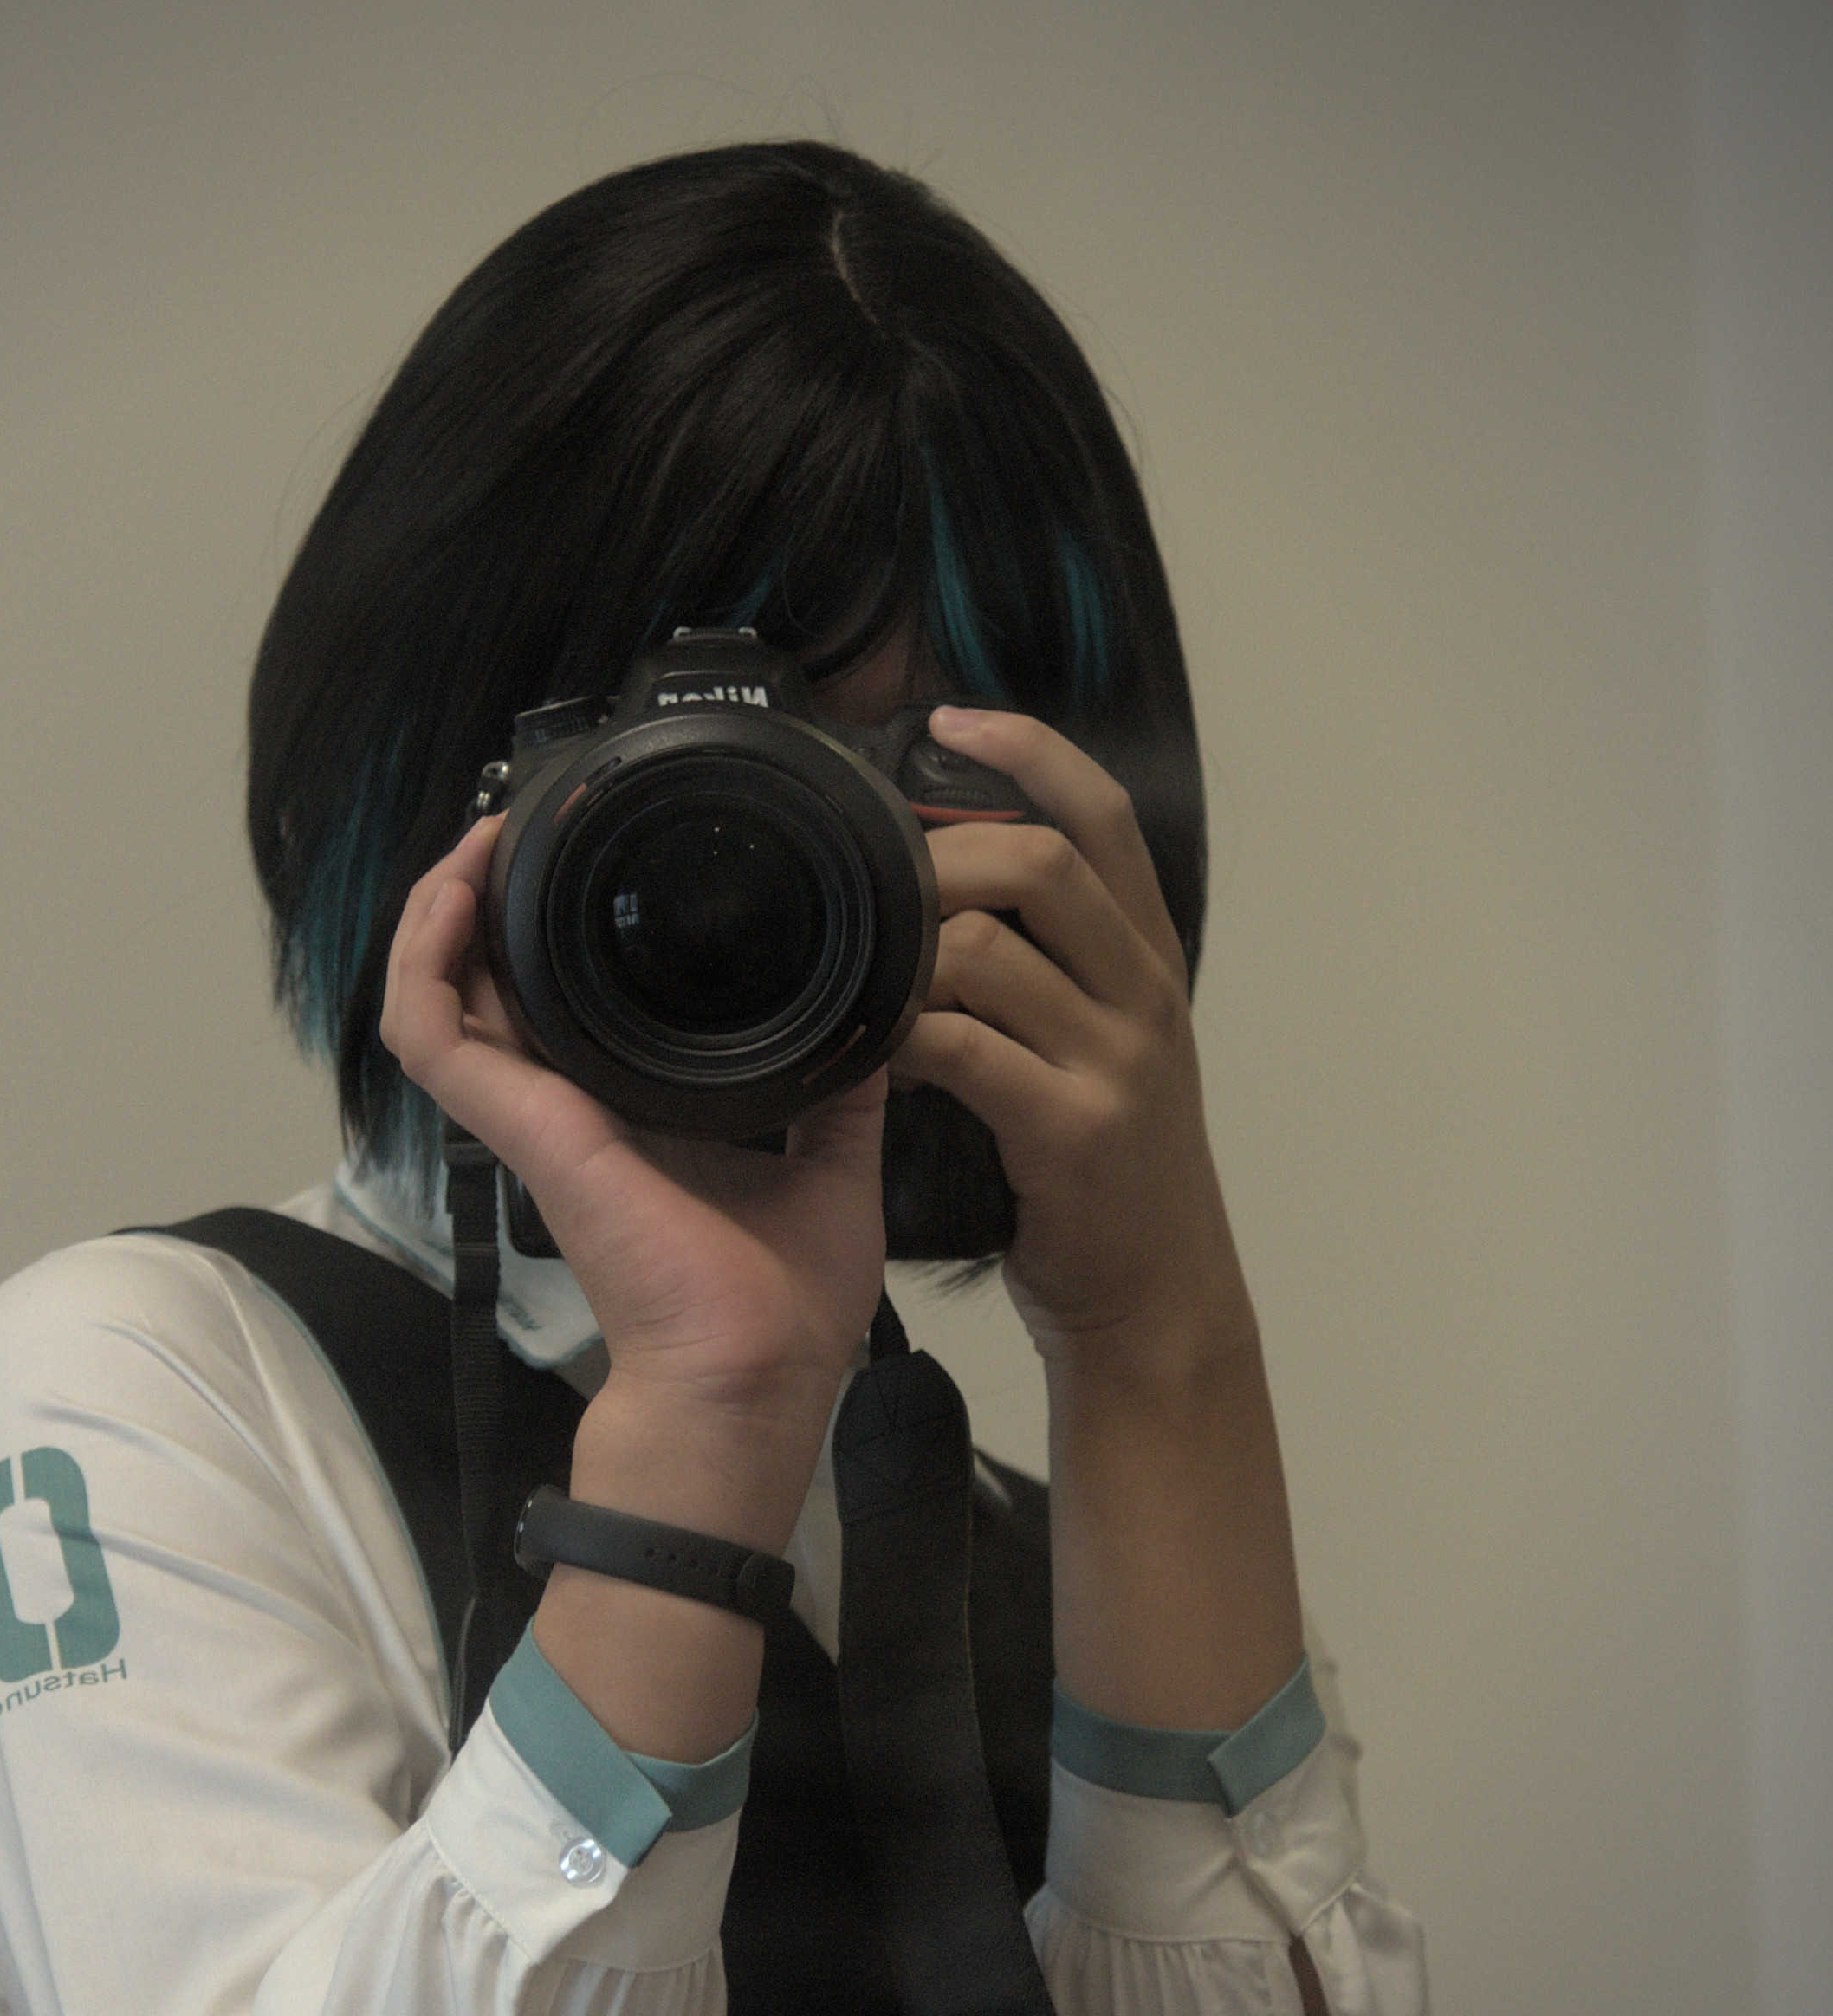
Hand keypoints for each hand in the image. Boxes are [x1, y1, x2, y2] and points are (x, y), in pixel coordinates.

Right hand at [380, 817, 888, 1539]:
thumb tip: (883, 1008)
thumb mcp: (836, 1156)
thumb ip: (846, 1079)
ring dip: (439, 909)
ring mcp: (533, 1115)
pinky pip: (432, 1035)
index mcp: (631, 1109)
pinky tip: (455, 899)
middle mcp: (568, 1104)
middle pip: (487, 980)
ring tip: (476, 842)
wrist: (754, 1373)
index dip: (552, 928)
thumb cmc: (782, 1301)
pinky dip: (424, 962)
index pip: (563, 1003)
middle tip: (518, 824)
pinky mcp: (521, 1128)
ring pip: (436, 992)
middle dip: (488, 895)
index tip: (584, 856)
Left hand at [888, 709, 1254, 1377]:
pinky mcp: (1073, 1129)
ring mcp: (1116, 1061)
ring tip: (857, 970)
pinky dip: (902, 1036)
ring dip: (906, 949)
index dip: (1030, 752)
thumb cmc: (1106, 1171)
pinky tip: (868, 1048)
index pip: (1104, 814)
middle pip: (1040, 862)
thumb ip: (1052, 967)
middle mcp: (1145, 993)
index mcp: (1149, 959)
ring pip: (989, 949)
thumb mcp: (1104, 1045)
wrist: (1157, 1296)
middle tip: (873, 883)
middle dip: (941, 854)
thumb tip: (951, 885)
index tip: (953, 719)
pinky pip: (965, 1049)